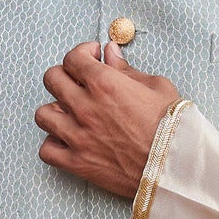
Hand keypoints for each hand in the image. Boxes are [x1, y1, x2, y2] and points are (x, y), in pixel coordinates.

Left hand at [37, 42, 178, 199]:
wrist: (175, 166)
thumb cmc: (172, 126)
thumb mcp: (156, 86)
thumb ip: (126, 69)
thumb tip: (109, 52)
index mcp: (104, 83)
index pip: (72, 58)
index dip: (82, 54)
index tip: (92, 58)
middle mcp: (85, 106)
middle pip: (52, 79)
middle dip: (65, 75)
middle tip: (79, 82)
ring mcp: (77, 136)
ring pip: (43, 114)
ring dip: (55, 110)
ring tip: (71, 113)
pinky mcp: (77, 162)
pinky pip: (46, 150)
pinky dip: (53, 144)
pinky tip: (68, 140)